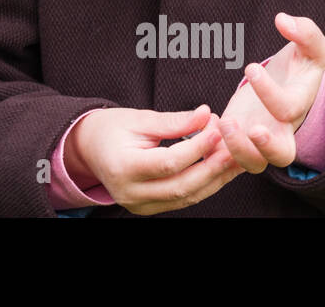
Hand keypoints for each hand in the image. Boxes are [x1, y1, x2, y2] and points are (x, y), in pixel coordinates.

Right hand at [67, 104, 243, 214]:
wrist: (90, 147)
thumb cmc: (112, 128)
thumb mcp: (139, 118)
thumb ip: (173, 121)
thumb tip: (206, 115)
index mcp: (123, 167)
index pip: (168, 162)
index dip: (197, 146)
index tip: (217, 129)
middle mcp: (130, 192)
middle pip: (181, 186)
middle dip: (212, 166)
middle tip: (234, 147)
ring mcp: (139, 205)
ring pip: (186, 197)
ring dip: (214, 178)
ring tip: (234, 158)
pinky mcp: (149, 208)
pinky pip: (182, 201)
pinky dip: (203, 185)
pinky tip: (219, 170)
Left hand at [219, 13, 324, 173]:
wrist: (288, 85)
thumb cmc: (299, 66)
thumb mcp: (311, 47)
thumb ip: (306, 32)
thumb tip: (284, 20)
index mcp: (298, 105)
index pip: (288, 109)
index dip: (270, 92)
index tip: (250, 67)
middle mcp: (282, 128)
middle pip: (281, 155)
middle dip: (263, 146)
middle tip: (244, 125)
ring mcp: (260, 139)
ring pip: (253, 164)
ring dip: (235, 149)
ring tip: (221, 122)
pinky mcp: (241, 141)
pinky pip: (229, 158)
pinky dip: (214, 148)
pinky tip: (203, 125)